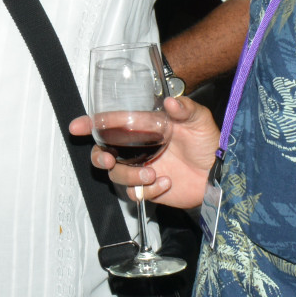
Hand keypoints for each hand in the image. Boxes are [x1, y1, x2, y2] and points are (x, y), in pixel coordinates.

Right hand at [67, 96, 220, 209]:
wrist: (218, 173)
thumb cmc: (208, 142)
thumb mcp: (199, 119)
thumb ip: (185, 108)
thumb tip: (170, 102)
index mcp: (143, 128)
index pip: (110, 124)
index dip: (90, 125)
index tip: (77, 127)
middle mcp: (137, 149)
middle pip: (103, 154)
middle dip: (99, 158)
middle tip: (109, 161)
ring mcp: (141, 169)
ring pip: (117, 176)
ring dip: (130, 176)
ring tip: (152, 174)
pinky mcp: (149, 189)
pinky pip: (135, 194)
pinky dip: (149, 191)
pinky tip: (166, 183)